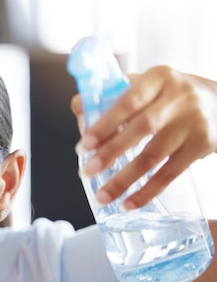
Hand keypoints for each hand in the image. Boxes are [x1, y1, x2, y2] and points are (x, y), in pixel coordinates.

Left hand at [72, 65, 216, 208]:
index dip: (105, 124)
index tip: (84, 144)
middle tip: (87, 171)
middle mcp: (179, 97)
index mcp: (158, 78)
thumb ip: (112, 96)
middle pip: (142, 128)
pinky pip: (171, 174)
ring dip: (125, 179)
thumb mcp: (147, 85)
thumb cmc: (169, 96)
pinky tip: (129, 203)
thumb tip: (79, 108)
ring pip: (154, 155)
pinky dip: (148, 191)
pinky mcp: (202, 146)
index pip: (129, 100)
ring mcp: (193, 123)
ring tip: (103, 196)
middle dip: (111, 152)